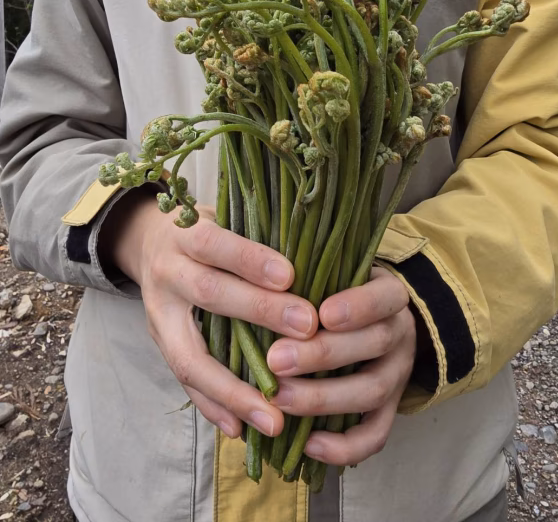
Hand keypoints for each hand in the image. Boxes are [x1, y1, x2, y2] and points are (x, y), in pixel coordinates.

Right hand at [100, 192, 317, 439]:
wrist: (149, 244)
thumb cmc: (208, 234)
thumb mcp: (224, 221)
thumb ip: (258, 239)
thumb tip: (316, 265)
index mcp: (185, 236)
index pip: (217, 243)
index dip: (251, 260)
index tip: (291, 275)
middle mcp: (167, 274)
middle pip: (209, 293)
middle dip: (259, 313)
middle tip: (306, 330)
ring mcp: (158, 315)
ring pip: (190, 355)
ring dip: (234, 390)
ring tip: (273, 417)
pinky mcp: (160, 345)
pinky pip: (183, 382)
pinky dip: (213, 406)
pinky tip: (241, 428)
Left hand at [267, 267, 415, 465]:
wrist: (370, 322)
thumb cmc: (336, 291)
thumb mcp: (332, 274)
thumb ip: (310, 277)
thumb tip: (265, 276)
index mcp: (390, 294)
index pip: (385, 296)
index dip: (358, 306)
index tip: (322, 313)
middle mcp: (400, 334)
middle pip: (375, 343)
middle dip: (324, 353)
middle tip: (277, 359)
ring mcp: (396, 375)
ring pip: (372, 391)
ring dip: (323, 398)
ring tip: (278, 398)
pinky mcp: (388, 410)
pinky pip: (376, 435)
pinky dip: (343, 446)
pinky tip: (307, 444)